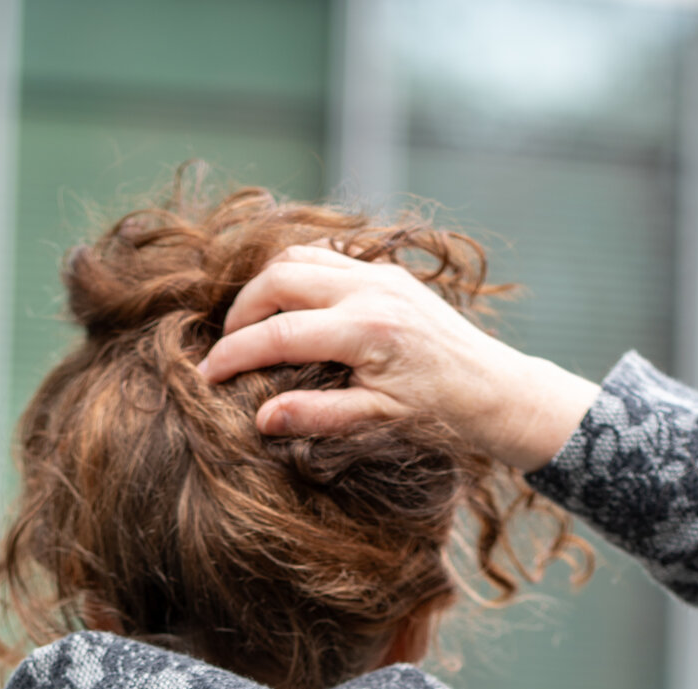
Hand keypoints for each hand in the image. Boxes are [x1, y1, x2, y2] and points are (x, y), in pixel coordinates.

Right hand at [196, 245, 596, 473]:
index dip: (234, 354)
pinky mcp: (386, 272)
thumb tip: (260, 418)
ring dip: (265, 288)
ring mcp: (379, 274)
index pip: (278, 334)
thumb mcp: (375, 423)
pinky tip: (286, 308)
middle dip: (241, 312)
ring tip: (250, 327)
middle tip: (226, 349)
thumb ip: (316, 416)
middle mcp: (371, 290)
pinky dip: (295, 276)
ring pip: (300, 258)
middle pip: (279, 278)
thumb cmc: (437, 412)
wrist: (492, 387)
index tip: (206, 375)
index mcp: (366, 331)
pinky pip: (326, 257)